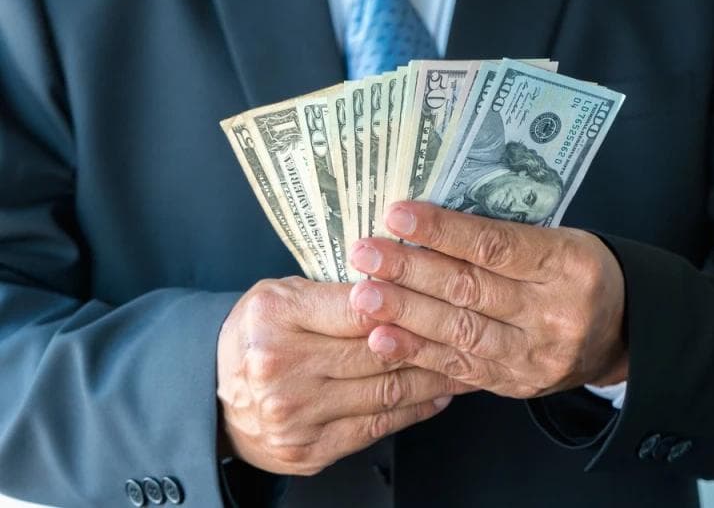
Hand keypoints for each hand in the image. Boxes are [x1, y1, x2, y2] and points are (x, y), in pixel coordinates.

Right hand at [217, 277, 470, 475]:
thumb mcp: (281, 295)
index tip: (446, 294)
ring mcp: (296, 415)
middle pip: (379, 352)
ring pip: (387, 392)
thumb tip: (401, 287)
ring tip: (465, 361)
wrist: (217, 399)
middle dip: (434, 340)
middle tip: (472, 329)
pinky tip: (438, 393)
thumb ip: (334, 291)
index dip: (410, 300)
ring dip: (435, 377)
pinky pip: (378, 426)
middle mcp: (282, 367)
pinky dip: (416, 410)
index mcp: (274, 316)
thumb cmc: (257, 337)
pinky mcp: (310, 449)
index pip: (361, 306)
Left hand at [348, 202, 627, 399]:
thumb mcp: (558, 241)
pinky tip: (382, 339)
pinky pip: (460, 369)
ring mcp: (535, 356)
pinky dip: (417, 354)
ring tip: (363, 296)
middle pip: (472, 289)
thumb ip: (503, 237)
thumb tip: (427, 225)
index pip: (496, 246)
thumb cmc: (579, 274)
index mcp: (567, 263)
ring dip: (406, 313)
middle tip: (366, 255)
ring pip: (461, 331)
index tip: (397, 216)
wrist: (622, 333)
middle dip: (411, 271)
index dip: (443, 232)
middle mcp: (554, 313)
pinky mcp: (516, 385)